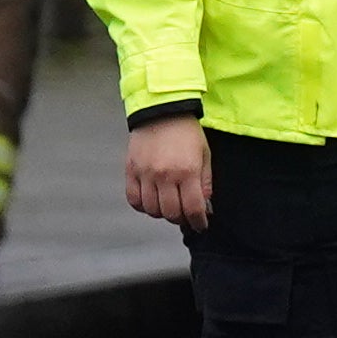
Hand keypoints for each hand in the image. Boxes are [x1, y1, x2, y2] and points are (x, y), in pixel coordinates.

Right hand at [126, 110, 213, 231]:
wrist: (161, 112)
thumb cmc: (187, 132)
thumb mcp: (205, 154)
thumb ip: (205, 182)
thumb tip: (206, 206)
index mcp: (187, 171)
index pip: (192, 208)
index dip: (198, 222)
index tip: (201, 226)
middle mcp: (164, 176)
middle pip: (171, 213)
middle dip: (181, 219)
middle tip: (186, 217)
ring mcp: (145, 174)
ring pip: (151, 209)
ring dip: (162, 214)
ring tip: (169, 207)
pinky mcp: (131, 171)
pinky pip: (133, 199)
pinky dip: (142, 206)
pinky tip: (151, 202)